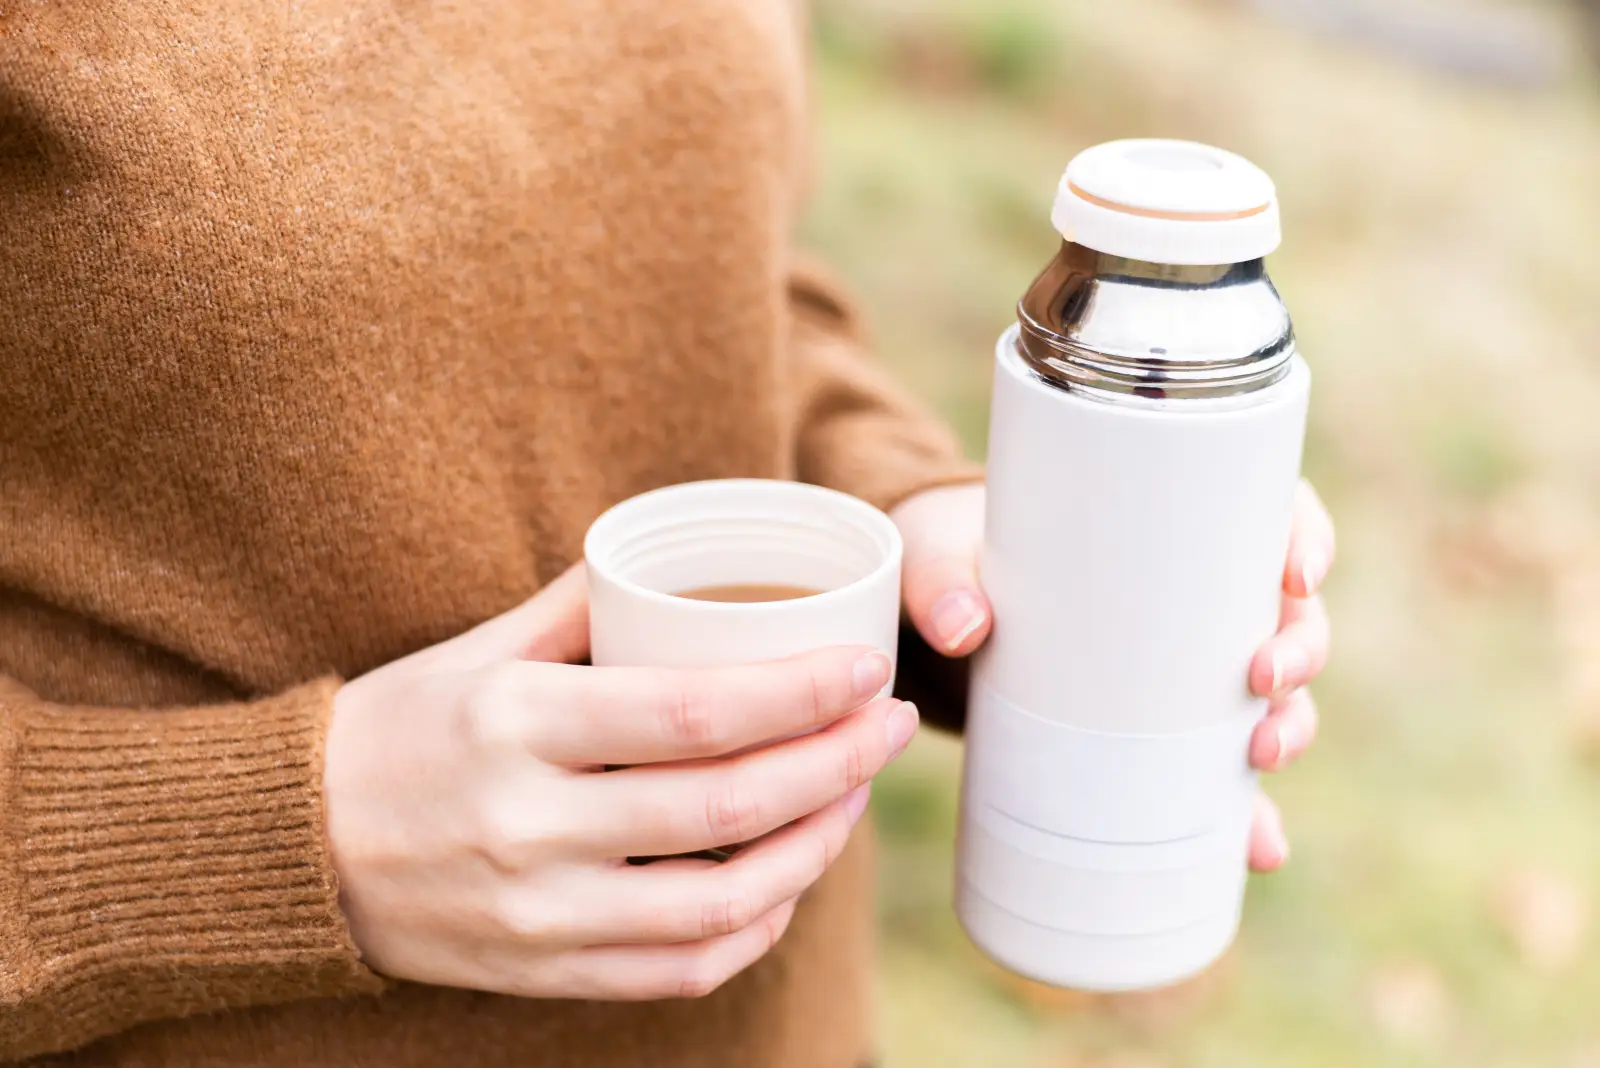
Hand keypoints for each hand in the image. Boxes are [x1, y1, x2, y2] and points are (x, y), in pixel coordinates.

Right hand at [324, 565, 917, 999]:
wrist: (293, 851)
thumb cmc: (399, 730)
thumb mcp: (479, 650)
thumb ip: (586, 607)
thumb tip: (683, 558)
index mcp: (515, 723)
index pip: (692, 714)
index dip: (799, 695)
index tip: (866, 670)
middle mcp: (528, 825)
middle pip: (726, 805)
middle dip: (836, 762)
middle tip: (888, 724)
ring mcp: (538, 913)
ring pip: (721, 901)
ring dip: (814, 849)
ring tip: (852, 797)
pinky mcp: (544, 970)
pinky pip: (681, 967)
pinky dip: (755, 928)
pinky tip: (789, 880)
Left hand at [891, 479, 1335, 871]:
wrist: (932, 607)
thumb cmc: (951, 553)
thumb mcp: (937, 553)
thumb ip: (940, 581)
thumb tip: (963, 629)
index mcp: (1169, 521)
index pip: (1270, 510)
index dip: (1305, 534)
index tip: (1297, 572)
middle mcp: (1198, 594)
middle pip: (1288, 611)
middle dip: (1300, 650)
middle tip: (1262, 678)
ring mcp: (1187, 666)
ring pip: (1274, 693)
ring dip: (1291, 726)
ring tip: (1261, 757)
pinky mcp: (1159, 728)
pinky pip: (1221, 770)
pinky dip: (1247, 811)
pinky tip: (1258, 846)